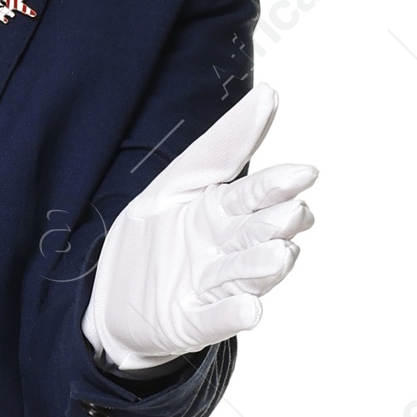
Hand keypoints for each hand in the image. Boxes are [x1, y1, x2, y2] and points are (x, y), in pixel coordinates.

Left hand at [84, 85, 316, 376]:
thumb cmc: (154, 233)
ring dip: (264, 268)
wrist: (112, 294)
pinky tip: (251, 310)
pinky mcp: (192, 324)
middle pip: (258, 235)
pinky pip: (215, 319)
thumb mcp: (178, 182)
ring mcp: (211, 289)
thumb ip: (222, 145)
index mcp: (225, 212)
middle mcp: (227, 251)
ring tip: (281, 256)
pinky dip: (232, 315)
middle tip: (295, 214)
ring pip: (245, 277)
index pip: (257, 195)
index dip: (279, 185)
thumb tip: (271, 93)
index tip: (304, 173)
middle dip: (276, 225)